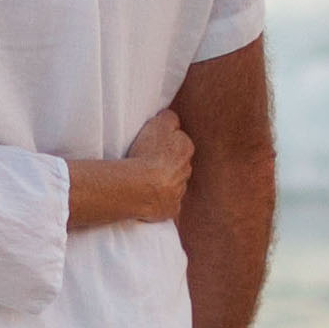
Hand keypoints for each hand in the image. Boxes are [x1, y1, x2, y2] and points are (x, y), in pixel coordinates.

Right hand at [66, 109, 191, 227]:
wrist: (142, 187)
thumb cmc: (148, 153)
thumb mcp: (159, 124)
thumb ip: (169, 118)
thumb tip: (172, 118)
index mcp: (186, 149)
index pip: (180, 142)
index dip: (166, 143)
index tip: (153, 145)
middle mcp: (187, 171)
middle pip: (178, 165)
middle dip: (167, 165)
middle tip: (147, 163)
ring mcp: (179, 191)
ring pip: (173, 184)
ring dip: (163, 183)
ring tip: (143, 181)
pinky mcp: (170, 209)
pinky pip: (166, 204)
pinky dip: (158, 202)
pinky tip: (146, 199)